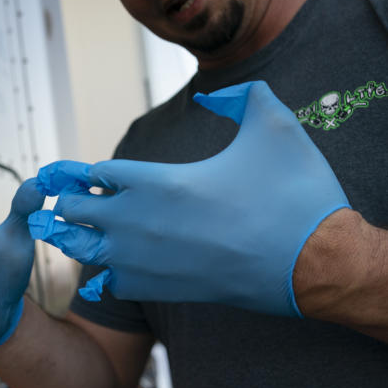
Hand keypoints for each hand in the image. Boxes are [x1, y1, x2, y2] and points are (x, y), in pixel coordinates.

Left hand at [27, 81, 348, 316]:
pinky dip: (108, 273)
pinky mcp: (164, 292)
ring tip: (79, 230)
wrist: (316, 264)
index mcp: (160, 181)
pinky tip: (116, 263)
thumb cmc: (294, 194)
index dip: (88, 172)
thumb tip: (214, 96)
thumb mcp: (273, 123)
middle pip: (78, 211)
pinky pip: (113, 283)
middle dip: (72, 202)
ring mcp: (149, 262)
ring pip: (86, 252)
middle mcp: (142, 223)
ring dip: (79, 238)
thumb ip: (241, 96)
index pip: (97, 174)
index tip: (76, 172)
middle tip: (71, 198)